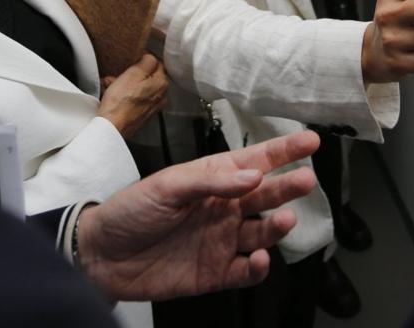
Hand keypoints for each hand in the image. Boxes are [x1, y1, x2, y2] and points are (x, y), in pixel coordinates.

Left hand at [77, 130, 319, 300]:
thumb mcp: (167, 185)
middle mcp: (224, 208)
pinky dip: (258, 267)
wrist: (101, 256)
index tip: (311, 141)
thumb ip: (211, 181)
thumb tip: (253, 175)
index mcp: (214, 179)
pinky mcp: (216, 273)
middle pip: (266, 195)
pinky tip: (260, 258)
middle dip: (289, 186)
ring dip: (277, 226)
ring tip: (285, 219)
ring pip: (262, 232)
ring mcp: (222, 241)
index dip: (284, 150)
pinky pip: (246, 271)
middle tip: (306, 180)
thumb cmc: (130, 210)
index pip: (256, 160)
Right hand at [98, 54, 168, 136]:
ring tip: (112, 84)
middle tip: (121, 73)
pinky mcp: (142, 115)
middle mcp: (160, 96)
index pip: (158, 63)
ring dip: (126, 84)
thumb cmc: (121, 102)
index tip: (134, 59)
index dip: (144, 59)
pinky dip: (125, 95)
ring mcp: (152, 107)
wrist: (112, 126)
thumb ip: (147, 62)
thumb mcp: (133, 73)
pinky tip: (113, 95)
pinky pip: (135, 99)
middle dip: (133, 73)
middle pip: (148, 77)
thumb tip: (151, 57)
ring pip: (139, 88)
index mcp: (161, 84)